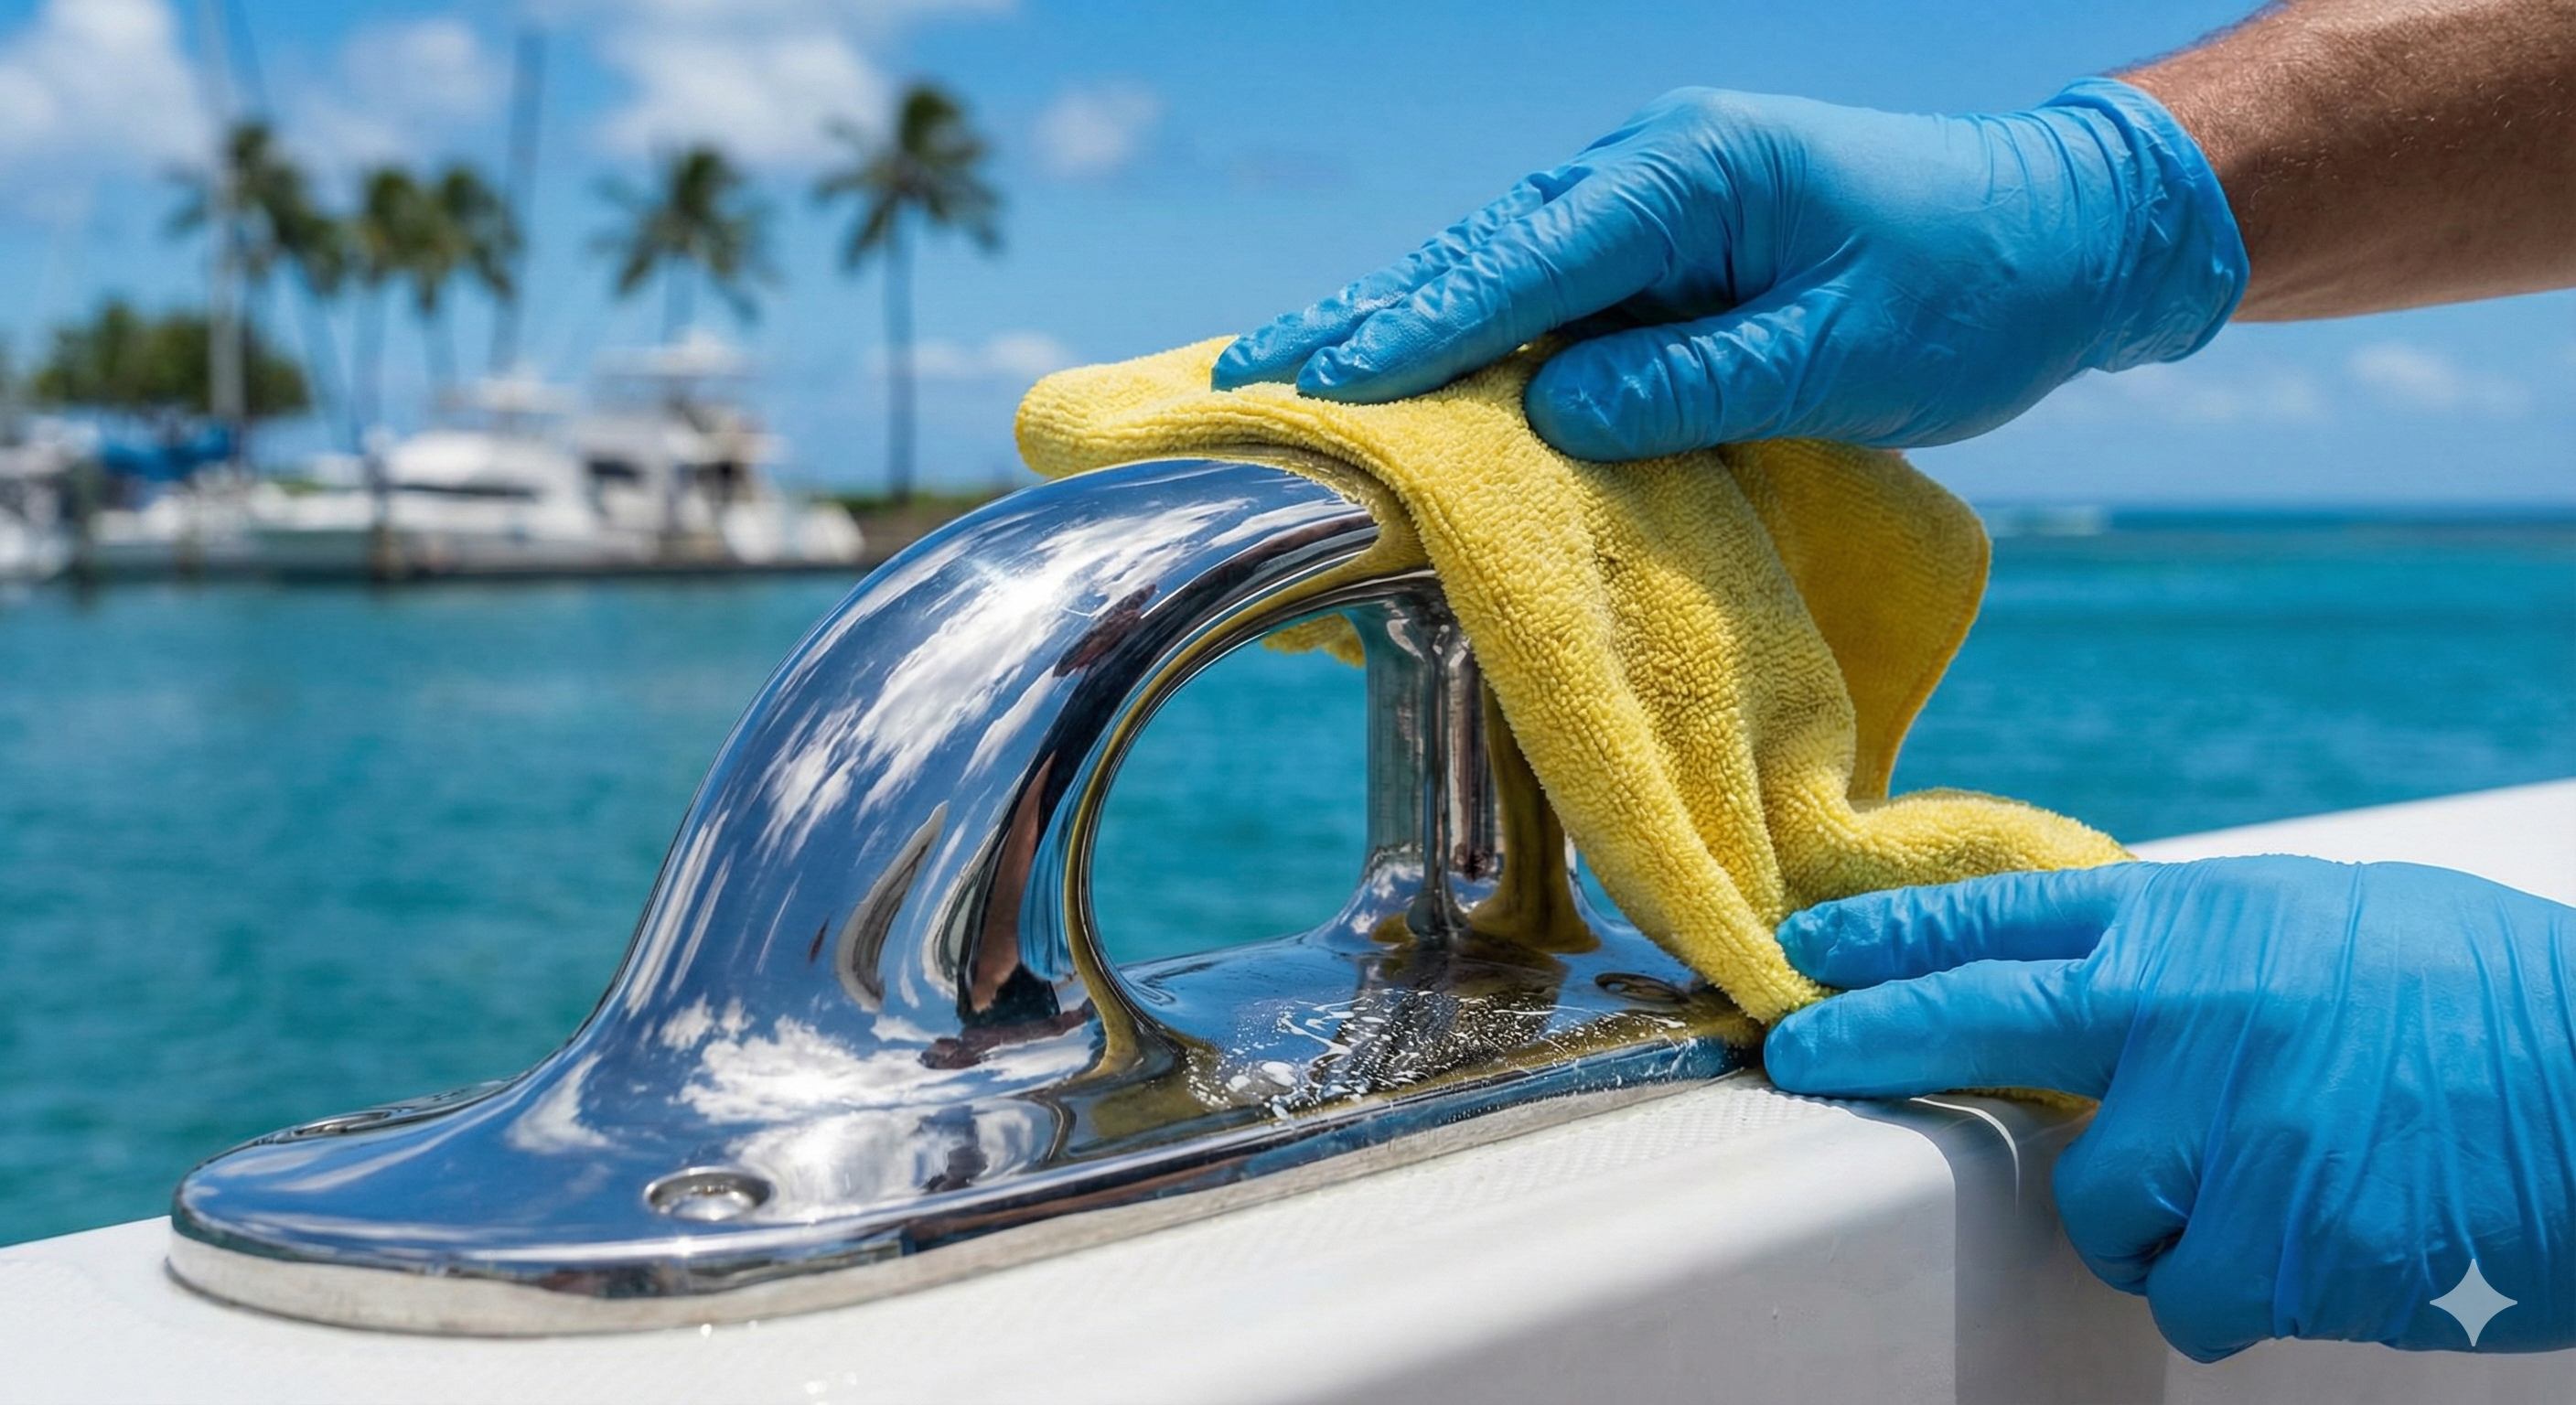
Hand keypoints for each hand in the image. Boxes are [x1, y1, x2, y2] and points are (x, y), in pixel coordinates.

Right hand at [1213, 80, 2246, 457]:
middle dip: (1362, 317)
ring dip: (1394, 318)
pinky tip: (1403, 360)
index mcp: (1693, 175)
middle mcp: (1653, 168)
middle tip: (1243, 373)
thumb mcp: (1841, 358)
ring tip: (1287, 367)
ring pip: (1496, 262)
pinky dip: (1464, 323)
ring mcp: (1658, 197)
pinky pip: (1543, 284)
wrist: (2069, 233)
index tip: (1321, 387)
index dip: (1418, 332)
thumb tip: (1552, 411)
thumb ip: (1690, 386)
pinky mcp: (1671, 240)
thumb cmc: (1975, 295)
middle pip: (1477, 250)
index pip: (1524, 263)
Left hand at [1764, 857, 2575, 1359]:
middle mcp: (2187, 1019)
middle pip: (1974, 1023)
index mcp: (2198, 926)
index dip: (1888, 936)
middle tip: (1794, 1054)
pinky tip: (2320, 1239)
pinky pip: (2197, 1296)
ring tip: (2271, 1180)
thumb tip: (2083, 974)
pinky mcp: (2278, 1250)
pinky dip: (2239, 1286)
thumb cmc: (2476, 998)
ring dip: (2157, 1219)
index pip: (2000, 920)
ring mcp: (2227, 1137)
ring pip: (2101, 1211)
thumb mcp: (2313, 925)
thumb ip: (2187, 951)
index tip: (1806, 950)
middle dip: (1866, 1040)